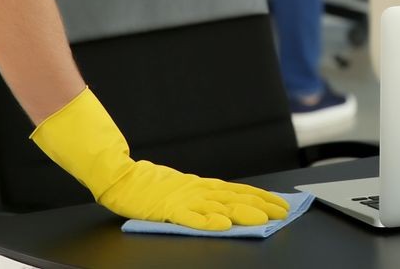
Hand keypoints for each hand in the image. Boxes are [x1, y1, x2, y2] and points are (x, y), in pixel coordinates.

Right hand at [32, 90, 289, 230]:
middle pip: (234, 197)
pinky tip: (221, 224)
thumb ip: (201, 197)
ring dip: (242, 212)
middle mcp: (195, 189)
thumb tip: (227, 206)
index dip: (260, 197)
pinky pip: (189, 216)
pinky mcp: (166, 207)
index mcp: (199, 186)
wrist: (116, 176)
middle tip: (283, 211)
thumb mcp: (179, 190)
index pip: (236, 191)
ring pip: (218, 205)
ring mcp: (182, 198)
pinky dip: (206, 220)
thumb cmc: (146, 186)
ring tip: (262, 220)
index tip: (280, 203)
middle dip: (260, 205)